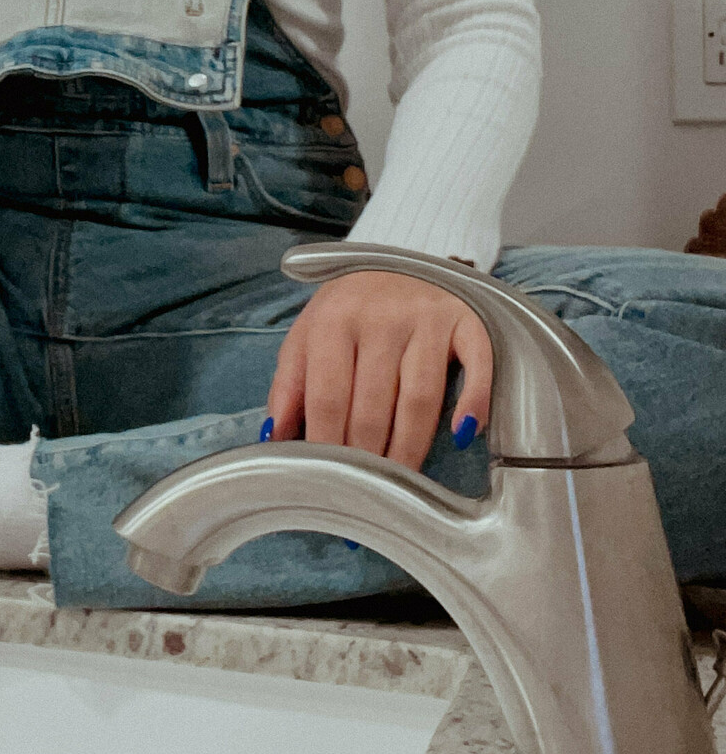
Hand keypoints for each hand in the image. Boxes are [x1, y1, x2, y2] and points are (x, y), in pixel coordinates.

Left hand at [262, 269, 491, 472]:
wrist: (399, 255)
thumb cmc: (349, 309)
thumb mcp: (308, 333)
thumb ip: (290, 384)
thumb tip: (276, 438)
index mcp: (333, 320)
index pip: (328, 397)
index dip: (328, 446)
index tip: (330, 484)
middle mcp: (380, 317)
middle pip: (373, 405)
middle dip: (368, 458)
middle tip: (366, 497)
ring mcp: (426, 318)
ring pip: (421, 398)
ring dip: (410, 449)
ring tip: (402, 487)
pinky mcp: (466, 320)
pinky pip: (476, 365)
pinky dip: (473, 402)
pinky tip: (463, 435)